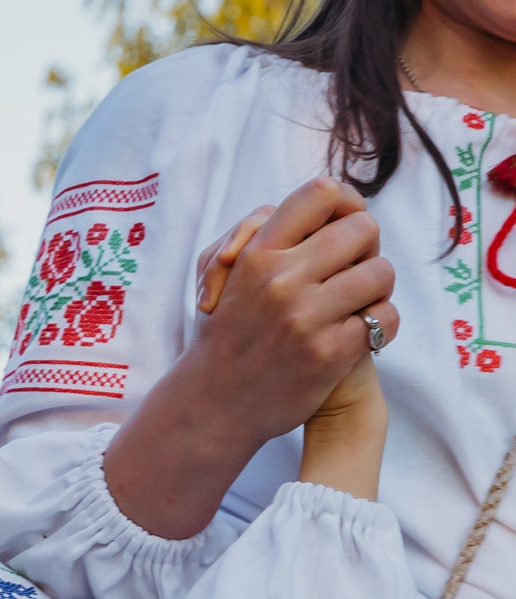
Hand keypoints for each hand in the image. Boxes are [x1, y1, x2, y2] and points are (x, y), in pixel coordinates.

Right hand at [185, 177, 396, 443]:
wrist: (214, 404)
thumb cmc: (225, 331)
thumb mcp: (220, 273)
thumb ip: (256, 231)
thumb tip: (313, 206)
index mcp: (256, 255)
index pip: (322, 194)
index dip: (345, 202)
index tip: (342, 224)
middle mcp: (281, 282)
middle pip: (364, 229)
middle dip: (363, 249)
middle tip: (347, 271)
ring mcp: (306, 319)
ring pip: (381, 273)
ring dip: (374, 288)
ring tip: (352, 304)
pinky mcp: (329, 354)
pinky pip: (385, 317)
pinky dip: (378, 324)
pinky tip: (355, 332)